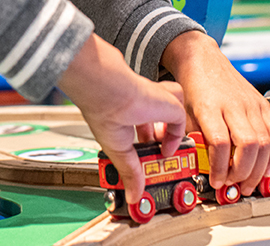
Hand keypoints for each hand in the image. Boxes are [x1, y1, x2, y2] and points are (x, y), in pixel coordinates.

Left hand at [58, 33, 185, 203]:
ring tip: (137, 134)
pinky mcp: (121, 79)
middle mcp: (151, 92)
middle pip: (173, 100)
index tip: (164, 152)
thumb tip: (136, 191)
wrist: (91, 78)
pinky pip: (135, 92)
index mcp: (159, 105)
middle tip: (156, 140)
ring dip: (149, 115)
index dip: (174, 138)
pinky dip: (133, 107)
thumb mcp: (120, 144)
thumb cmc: (108, 101)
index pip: (178, 119)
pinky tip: (119, 119)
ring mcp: (137, 84)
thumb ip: (130, 169)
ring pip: (154, 94)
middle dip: (168, 121)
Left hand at [161, 30, 269, 195]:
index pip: (220, 142)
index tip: (216, 181)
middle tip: (233, 185)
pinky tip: (265, 168)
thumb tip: (196, 167)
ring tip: (247, 183)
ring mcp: (251, 103)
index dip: (221, 167)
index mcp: (209, 106)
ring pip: (265, 142)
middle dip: (243, 173)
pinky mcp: (262, 103)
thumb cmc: (192, 87)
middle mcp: (233, 104)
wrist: (202, 58)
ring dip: (259, 169)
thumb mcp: (184, 112)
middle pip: (248, 145)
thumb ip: (191, 138)